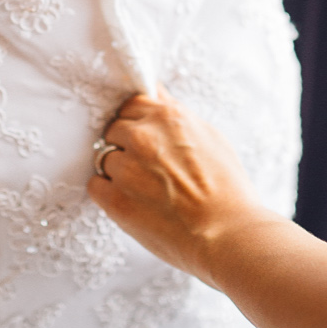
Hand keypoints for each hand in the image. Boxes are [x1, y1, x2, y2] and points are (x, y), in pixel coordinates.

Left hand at [86, 91, 274, 284]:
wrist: (231, 235)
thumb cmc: (228, 191)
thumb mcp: (211, 138)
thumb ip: (176, 114)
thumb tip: (156, 92)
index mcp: (167, 117)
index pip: (131, 105)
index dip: (138, 124)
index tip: (147, 141)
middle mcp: (142, 137)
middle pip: (113, 130)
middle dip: (126, 146)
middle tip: (150, 170)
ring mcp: (126, 168)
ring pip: (103, 157)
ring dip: (118, 172)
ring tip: (147, 191)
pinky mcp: (115, 199)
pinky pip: (95, 185)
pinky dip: (108, 194)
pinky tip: (135, 204)